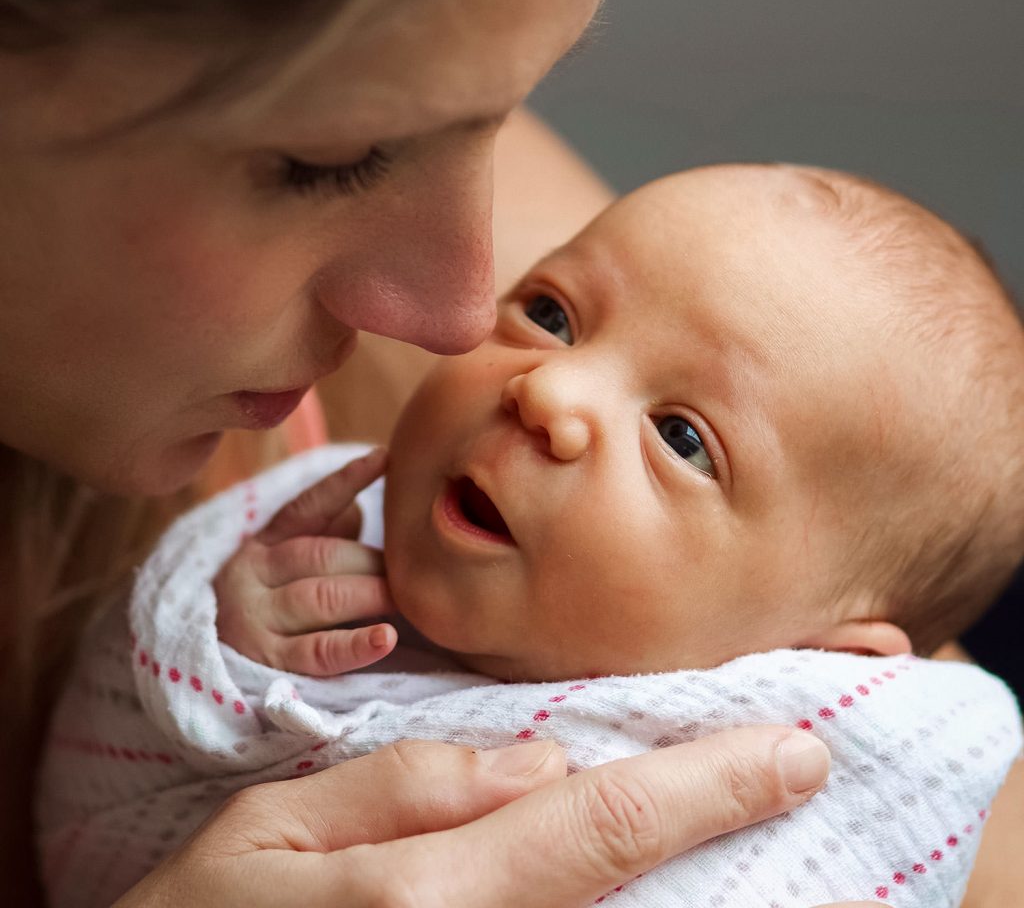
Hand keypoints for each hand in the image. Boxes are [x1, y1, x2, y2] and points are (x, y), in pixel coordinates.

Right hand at [113, 725, 832, 906]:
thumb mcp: (273, 829)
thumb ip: (404, 787)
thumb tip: (534, 760)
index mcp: (422, 894)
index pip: (597, 823)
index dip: (707, 785)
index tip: (796, 752)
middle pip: (632, 886)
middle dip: (723, 827)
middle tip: (798, 771)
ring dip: (695, 871)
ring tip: (749, 804)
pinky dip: (625, 898)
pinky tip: (657, 853)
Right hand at [214, 447, 398, 674]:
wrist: (199, 662)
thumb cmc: (266, 601)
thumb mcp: (284, 557)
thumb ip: (322, 530)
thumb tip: (360, 506)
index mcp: (261, 540)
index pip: (308, 505)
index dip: (347, 480)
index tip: (384, 457)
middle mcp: (251, 573)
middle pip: (322, 555)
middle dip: (372, 562)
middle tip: (410, 570)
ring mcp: (255, 619)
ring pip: (323, 597)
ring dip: (370, 595)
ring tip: (405, 600)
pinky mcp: (266, 663)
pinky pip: (318, 652)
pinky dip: (356, 645)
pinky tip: (386, 638)